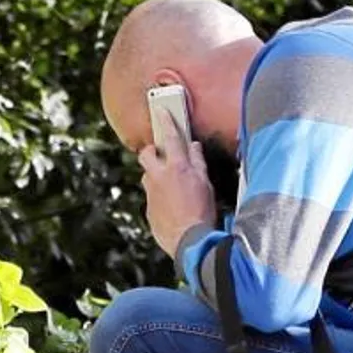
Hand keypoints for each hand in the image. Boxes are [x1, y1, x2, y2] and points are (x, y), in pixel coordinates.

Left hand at [138, 133, 216, 259]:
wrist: (188, 240)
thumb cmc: (201, 212)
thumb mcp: (206, 183)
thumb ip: (198, 163)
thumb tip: (194, 148)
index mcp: (177, 167)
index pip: (170, 137)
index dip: (166, 122)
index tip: (161, 112)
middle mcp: (159, 176)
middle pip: (146, 154)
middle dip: (151, 151)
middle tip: (161, 154)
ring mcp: (150, 192)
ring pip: (147, 175)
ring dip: (155, 175)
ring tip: (170, 183)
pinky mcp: (148, 208)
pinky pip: (151, 195)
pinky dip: (159, 195)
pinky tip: (172, 204)